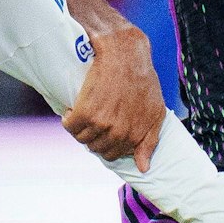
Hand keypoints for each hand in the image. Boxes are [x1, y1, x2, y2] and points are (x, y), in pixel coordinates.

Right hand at [62, 24, 165, 171]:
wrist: (124, 54)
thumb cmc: (142, 80)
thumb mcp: (155, 112)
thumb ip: (150, 141)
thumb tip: (142, 168)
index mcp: (134, 135)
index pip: (112, 154)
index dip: (106, 143)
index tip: (103, 130)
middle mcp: (118, 133)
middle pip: (95, 148)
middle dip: (92, 137)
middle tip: (92, 119)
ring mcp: (101, 124)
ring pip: (81, 138)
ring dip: (79, 129)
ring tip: (83, 113)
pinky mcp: (85, 111)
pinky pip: (70, 126)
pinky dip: (68, 119)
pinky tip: (73, 108)